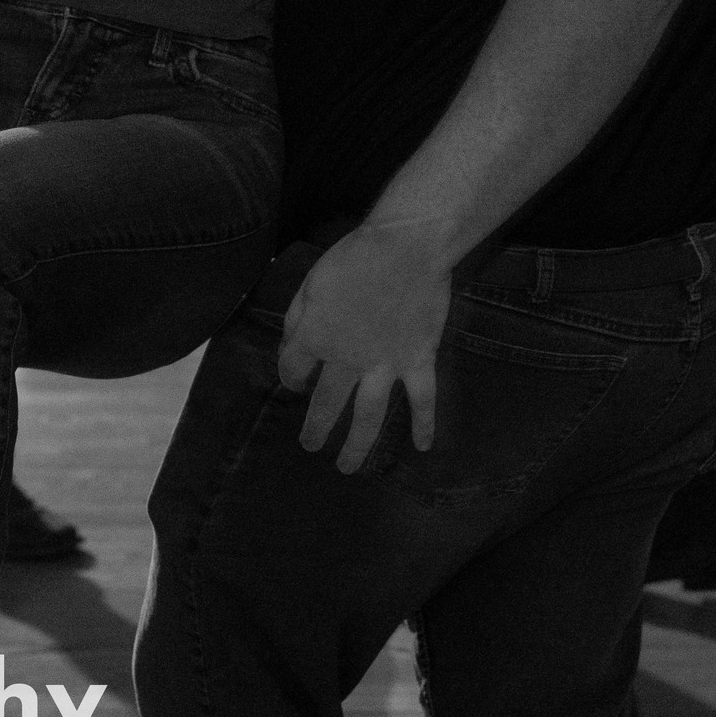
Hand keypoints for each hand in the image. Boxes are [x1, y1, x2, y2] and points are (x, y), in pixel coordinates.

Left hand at [277, 222, 451, 473]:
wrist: (405, 248)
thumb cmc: (355, 257)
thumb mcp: (311, 281)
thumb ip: (297, 316)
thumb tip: (292, 345)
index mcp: (315, 338)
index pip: (294, 368)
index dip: (291, 375)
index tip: (296, 379)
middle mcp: (346, 361)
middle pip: (326, 403)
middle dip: (316, 428)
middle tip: (310, 446)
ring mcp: (384, 366)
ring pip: (368, 416)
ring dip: (356, 445)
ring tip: (346, 467)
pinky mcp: (417, 360)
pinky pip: (423, 399)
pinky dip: (424, 424)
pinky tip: (422, 447)